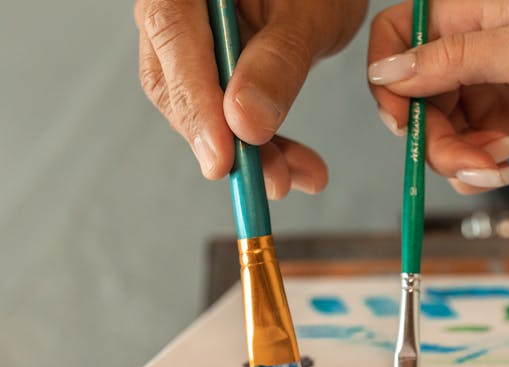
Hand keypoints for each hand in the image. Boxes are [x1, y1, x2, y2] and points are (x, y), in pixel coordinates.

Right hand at [135, 0, 366, 197]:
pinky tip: (298, 169)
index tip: (221, 158)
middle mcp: (177, 6)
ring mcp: (192, 40)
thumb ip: (278, 60)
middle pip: (177, 81)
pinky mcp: (214, 69)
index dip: (195, 103)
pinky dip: (263, 145)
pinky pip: (227, 113)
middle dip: (226, 141)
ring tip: (296, 177)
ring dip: (252, 153)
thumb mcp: (309, 13)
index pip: (172, 33)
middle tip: (271, 179)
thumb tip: (245, 123)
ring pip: (203, 107)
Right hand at [367, 0, 508, 193]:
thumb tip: (389, 72)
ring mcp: (483, 90)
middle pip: (412, 99)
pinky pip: (464, 154)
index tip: (401, 121)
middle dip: (433, 139)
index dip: (386, 79)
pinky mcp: (499, 125)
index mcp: (470, 14)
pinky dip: (477, 169)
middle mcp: (470, 51)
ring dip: (460, 160)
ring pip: (436, 134)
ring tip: (501, 164)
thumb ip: (456, 59)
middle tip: (472, 160)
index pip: (396, 36)